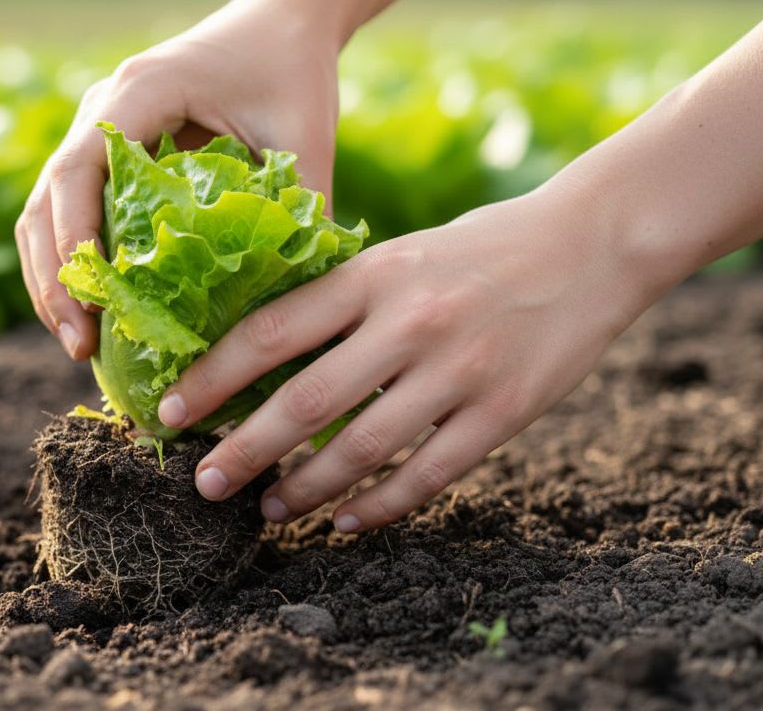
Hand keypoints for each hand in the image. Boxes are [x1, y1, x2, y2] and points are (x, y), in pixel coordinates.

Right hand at [15, 0, 342, 359]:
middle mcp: (102, 106)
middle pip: (45, 197)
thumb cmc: (293, 73)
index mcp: (141, 90)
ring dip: (52, 278)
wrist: (280, 24)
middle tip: (78, 344)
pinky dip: (71, 263)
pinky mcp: (106, 154)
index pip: (80, 165)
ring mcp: (96, 129)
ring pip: (43, 210)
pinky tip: (94, 314)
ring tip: (78, 344)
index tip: (93, 297)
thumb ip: (299, 210)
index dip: (74, 233)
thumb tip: (290, 301)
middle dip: (55, 276)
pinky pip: (68, 211)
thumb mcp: (305, 138)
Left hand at [156, 188, 662, 531]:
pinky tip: (347, 521)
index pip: (270, 331)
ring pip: (362, 448)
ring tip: (270, 509)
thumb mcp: (401, 254)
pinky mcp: (505, 411)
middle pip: (305, 401)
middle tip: (204, 482)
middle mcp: (410, 322)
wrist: (592, 242)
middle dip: (243, 449)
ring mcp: (460, 370)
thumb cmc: (480, 248)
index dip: (212, 377)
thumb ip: (341, 299)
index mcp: (374, 274)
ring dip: (306, 489)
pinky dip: (381, 505)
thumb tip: (262, 358)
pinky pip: (430, 473)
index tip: (170, 411)